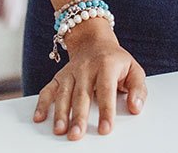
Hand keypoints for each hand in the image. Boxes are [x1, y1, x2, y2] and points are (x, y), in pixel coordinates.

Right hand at [32, 18, 147, 139]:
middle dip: (78, 116)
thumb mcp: (134, 70)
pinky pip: (48, 89)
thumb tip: (135, 108)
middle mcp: (86, 68)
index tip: (105, 129)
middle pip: (81, 94)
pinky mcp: (59, 77)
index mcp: (107, 65)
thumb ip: (138, 89)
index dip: (105, 110)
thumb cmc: (116, 61)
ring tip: (59, 130)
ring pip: (63, 93)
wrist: (94, 42)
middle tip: (77, 135)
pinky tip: (39, 118)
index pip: (106, 89)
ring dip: (60, 112)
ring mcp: (70, 72)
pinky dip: (42, 103)